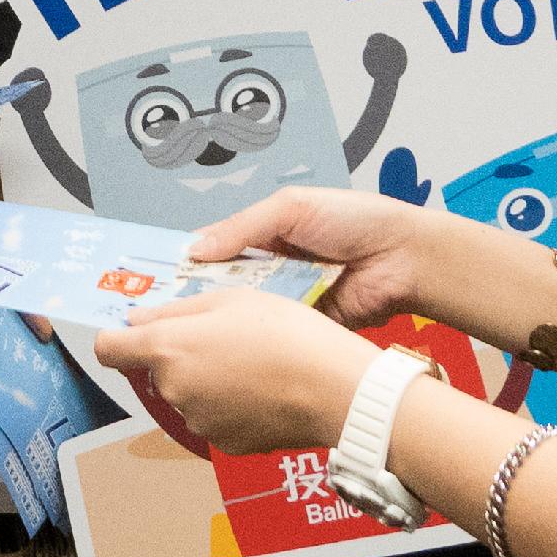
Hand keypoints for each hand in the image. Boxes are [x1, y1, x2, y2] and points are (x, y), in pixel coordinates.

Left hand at [96, 288, 375, 453]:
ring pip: (187, 394)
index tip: (135, 330)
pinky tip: (261, 391)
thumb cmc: (287, 334)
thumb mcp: (231, 299)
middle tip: (223, 337)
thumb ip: (174, 310)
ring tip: (251, 363)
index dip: (118, 337)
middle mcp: (173, 389)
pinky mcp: (224, 443)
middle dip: (178, 355)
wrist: (334, 389)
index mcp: (167, 349)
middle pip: (156, 370)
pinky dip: (228, 406)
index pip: (109, 349)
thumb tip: (136, 318)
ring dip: (205, 380)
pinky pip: (214, 418)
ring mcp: (198, 420)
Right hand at [177, 184, 469, 331]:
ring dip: (224, 320)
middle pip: (224, 287)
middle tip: (158, 315)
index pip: (215, 252)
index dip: (187, 265)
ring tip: (183, 334)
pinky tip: (226, 349)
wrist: (405, 258)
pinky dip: (256, 339)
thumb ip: (242, 227)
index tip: (151, 280)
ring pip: (245, 314)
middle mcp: (271, 270)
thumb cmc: (355, 220)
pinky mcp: (304, 328)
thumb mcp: (291, 208)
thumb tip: (193, 250)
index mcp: (264, 236)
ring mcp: (287, 301)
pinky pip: (273, 334)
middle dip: (197, 298)